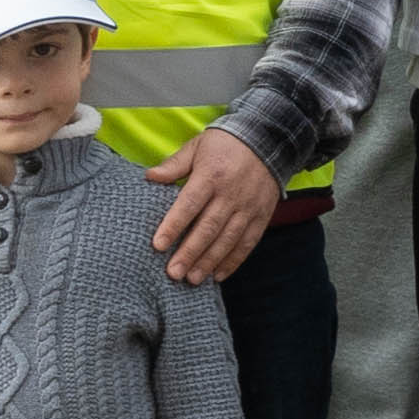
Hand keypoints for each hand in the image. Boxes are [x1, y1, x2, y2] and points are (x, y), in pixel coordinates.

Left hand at [147, 129, 279, 285]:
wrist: (269, 140)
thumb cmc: (226, 145)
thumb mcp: (197, 146)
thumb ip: (174, 164)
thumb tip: (149, 177)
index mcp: (212, 175)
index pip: (190, 204)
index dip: (174, 225)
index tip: (158, 245)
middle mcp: (231, 194)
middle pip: (209, 227)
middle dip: (190, 252)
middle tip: (173, 273)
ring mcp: (249, 207)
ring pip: (228, 239)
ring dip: (210, 261)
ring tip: (192, 279)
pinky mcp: (262, 215)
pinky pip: (248, 242)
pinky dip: (234, 260)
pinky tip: (218, 275)